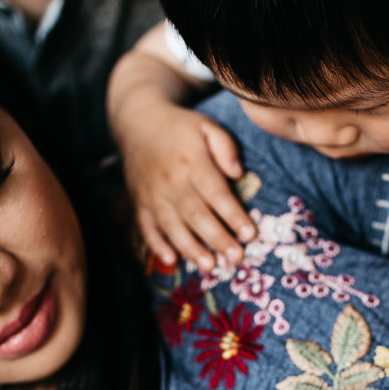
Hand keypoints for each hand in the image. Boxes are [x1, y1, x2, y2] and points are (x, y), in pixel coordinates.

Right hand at [123, 103, 255, 270]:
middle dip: (217, 238)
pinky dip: (156, 245)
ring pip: (173, 226)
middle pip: (197, 215)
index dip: (233, 215)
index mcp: (192, 163)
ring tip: (209, 266)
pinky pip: (146, 228)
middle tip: (236, 258)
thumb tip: (238, 174)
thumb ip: (225, 147)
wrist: (137, 123)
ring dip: (191, 248)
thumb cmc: (181, 128)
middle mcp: (171, 182)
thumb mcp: (207, 126)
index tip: (250, 234)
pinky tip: (170, 260)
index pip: (216, 193)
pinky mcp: (140, 204)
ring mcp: (152, 195)